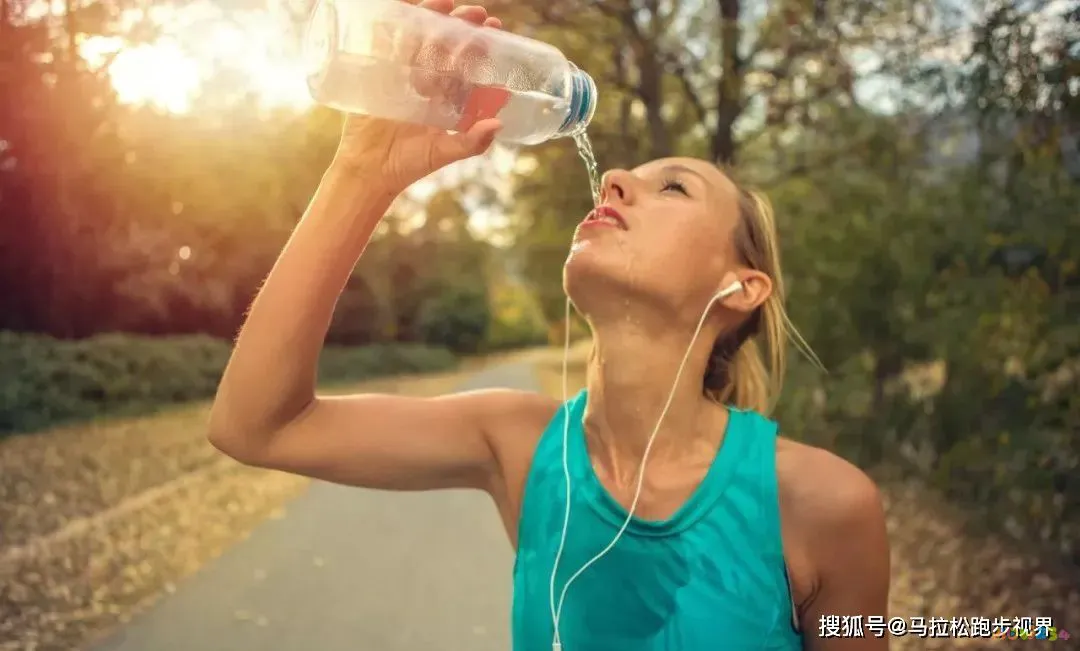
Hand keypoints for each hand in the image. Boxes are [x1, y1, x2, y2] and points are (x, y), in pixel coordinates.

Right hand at [330, 0, 503, 191]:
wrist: (369, 171)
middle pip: (444, 45)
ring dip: (431, 17)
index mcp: (444, 96)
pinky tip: (405, 4)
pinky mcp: (376, 72)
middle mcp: (425, 81)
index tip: (494, 29)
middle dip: (461, 27)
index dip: (479, 46)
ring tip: (447, 2)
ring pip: (418, 37)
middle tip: (477, 13)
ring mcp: (400, 74)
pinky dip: (392, 21)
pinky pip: (383, 40)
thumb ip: (471, 141)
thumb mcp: (443, 152)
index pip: (465, 64)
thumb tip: (498, 124)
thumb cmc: (408, 164)